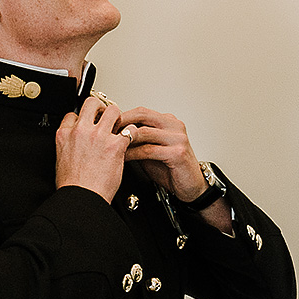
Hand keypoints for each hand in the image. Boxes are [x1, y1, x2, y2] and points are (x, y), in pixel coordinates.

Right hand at [55, 96, 128, 201]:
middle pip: (92, 103)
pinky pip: (129, 129)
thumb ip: (69, 144)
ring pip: (112, 110)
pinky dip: (132, 133)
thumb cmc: (73, 185)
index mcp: (64, 135)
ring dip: (118, 116)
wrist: (82, 198)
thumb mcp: (61, 159)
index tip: (88, 122)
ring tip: (120, 125)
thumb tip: (77, 142)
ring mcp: (99, 136)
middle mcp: (81, 131)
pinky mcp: (115, 145)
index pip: (73, 114)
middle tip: (106, 116)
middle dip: (100, 108)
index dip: (82, 117)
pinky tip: (131, 138)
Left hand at [117, 107, 233, 233]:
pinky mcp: (177, 152)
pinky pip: (149, 150)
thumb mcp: (151, 150)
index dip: (123, 116)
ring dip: (125, 138)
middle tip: (107, 131)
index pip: (141, 111)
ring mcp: (177, 138)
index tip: (108, 124)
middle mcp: (174, 126)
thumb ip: (138, 140)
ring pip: (144, 132)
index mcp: (168, 122)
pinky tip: (124, 157)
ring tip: (112, 145)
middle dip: (122, 123)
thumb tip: (115, 134)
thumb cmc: (172, 169)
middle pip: (142, 115)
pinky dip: (133, 153)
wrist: (191, 186)